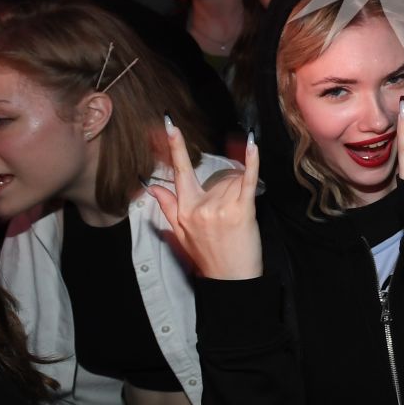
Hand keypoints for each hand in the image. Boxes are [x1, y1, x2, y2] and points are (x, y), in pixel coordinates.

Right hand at [146, 119, 262, 279]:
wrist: (231, 281)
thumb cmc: (208, 257)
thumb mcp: (180, 234)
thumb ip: (167, 207)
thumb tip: (152, 187)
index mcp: (184, 210)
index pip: (178, 171)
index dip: (173, 146)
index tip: (169, 124)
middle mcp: (200, 207)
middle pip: (215, 177)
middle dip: (225, 189)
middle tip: (229, 217)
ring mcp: (220, 208)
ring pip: (232, 181)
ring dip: (239, 192)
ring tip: (237, 219)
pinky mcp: (242, 210)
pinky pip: (247, 180)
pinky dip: (252, 161)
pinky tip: (252, 144)